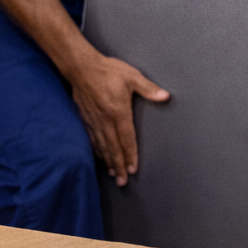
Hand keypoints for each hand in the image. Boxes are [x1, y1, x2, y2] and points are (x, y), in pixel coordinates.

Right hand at [68, 54, 169, 185]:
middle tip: (123, 181)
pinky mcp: (85, 118)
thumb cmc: (108, 71)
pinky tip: (100, 158)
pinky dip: (97, 152)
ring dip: (108, 162)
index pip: (126, 138)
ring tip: (113, 175)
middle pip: (113, 148)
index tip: (133, 169)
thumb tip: (165, 96)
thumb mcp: (132, 77)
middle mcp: (105, 120)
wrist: (81, 67)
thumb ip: (149, 89)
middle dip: (119, 165)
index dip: (130, 155)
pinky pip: (92, 140)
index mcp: (118, 112)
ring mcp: (94, 121)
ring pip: (102, 146)